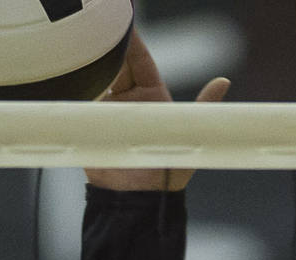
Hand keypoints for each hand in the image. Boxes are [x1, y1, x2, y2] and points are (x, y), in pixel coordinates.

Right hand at [85, 30, 229, 192]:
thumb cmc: (166, 172)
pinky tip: (70, 74)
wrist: (135, 201)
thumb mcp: (189, 136)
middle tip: (98, 29)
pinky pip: (82, 102)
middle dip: (108, 46)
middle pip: (116, 64)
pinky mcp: (91, 125)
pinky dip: (76, 88)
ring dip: (91, 64)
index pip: (140, 61)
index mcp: (153, 96)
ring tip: (83, 47)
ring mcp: (108, 111)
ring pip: (97, 79)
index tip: (125, 23)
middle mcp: (129, 100)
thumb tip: (224, 81)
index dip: (133, 42)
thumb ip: (203, 107)